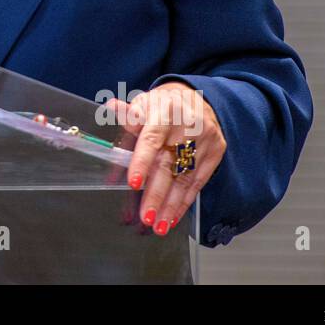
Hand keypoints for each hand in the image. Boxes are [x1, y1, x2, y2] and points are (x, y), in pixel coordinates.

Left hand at [104, 82, 226, 236]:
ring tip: (158, 226)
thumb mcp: (142, 105)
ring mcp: (205, 139)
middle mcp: (187, 125)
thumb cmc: (163, 105)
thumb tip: (109, 139)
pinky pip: (198, 181)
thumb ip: (125, 125)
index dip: (142, 161)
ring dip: (171, 205)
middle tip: (145, 216)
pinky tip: (172, 216)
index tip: (133, 183)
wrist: (197, 98)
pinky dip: (184, 201)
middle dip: (156, 193)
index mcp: (164, 110)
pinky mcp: (216, 151)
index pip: (152, 139)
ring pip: (185, 177)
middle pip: (170, 164)